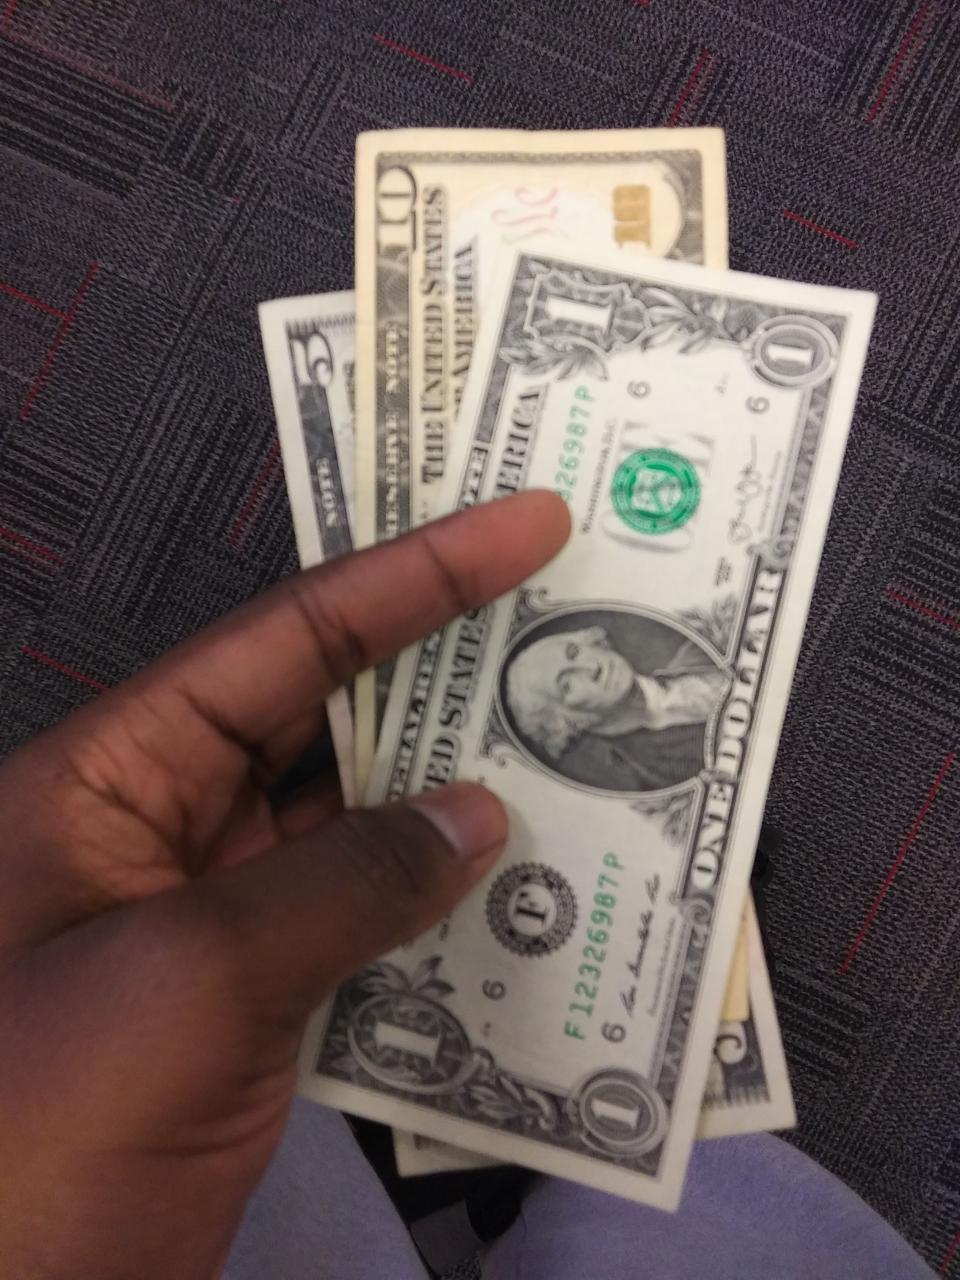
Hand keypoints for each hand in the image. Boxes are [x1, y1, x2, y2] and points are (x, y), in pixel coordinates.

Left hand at [0, 492, 568, 1279]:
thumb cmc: (38, 1132)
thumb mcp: (187, 983)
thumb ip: (343, 882)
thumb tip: (479, 818)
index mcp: (111, 778)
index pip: (282, 642)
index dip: (413, 575)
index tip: (524, 526)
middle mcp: (162, 828)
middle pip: (326, 717)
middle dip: (445, 673)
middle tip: (569, 624)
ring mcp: (210, 921)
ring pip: (354, 825)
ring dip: (455, 798)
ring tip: (575, 750)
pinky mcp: (249, 1008)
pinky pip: (361, 924)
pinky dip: (437, 907)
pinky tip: (520, 892)